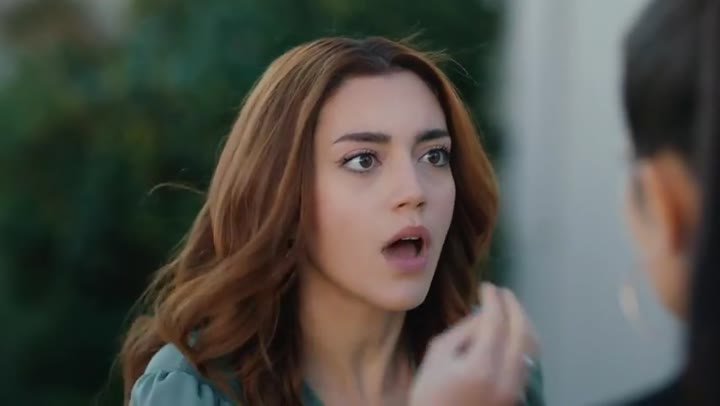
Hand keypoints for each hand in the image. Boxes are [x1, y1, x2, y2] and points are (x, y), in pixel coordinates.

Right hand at [409, 283, 537, 405]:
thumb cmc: (429, 395)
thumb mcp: (437, 356)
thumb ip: (462, 331)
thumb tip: (483, 314)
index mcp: (482, 366)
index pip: (496, 322)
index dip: (493, 299)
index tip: (486, 286)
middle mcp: (506, 377)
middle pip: (522, 332)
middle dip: (514, 306)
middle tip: (502, 292)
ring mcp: (515, 388)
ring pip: (531, 347)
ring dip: (523, 322)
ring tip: (509, 308)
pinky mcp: (517, 395)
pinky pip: (528, 359)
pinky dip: (523, 339)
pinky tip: (512, 332)